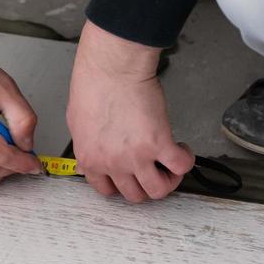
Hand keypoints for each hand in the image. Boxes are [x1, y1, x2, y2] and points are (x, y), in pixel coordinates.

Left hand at [67, 21, 193, 202]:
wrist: (111, 69)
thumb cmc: (93, 85)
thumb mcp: (78, 122)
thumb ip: (88, 143)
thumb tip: (96, 150)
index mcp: (90, 159)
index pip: (107, 190)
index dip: (122, 185)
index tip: (131, 177)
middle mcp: (112, 164)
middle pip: (135, 195)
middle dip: (146, 184)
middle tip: (154, 169)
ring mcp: (136, 157)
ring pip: (158, 190)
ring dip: (168, 180)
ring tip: (170, 164)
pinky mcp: (159, 144)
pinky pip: (181, 167)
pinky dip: (186, 161)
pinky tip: (182, 148)